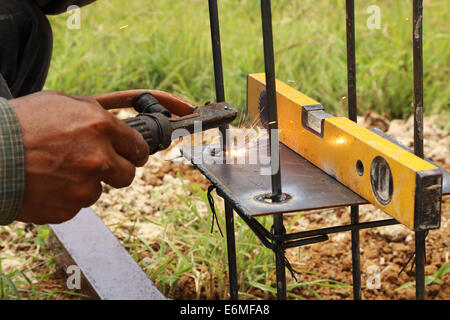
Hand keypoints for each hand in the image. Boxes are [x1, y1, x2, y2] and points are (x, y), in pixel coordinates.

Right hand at [9, 90, 148, 223]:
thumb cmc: (19, 123)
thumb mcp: (60, 102)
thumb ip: (95, 112)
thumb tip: (120, 118)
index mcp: (100, 127)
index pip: (139, 147)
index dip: (135, 152)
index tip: (132, 155)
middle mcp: (99, 158)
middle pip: (128, 175)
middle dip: (117, 171)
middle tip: (100, 167)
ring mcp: (84, 187)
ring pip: (98, 191)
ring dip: (85, 184)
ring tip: (56, 172)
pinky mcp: (68, 209)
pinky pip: (76, 205)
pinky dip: (65, 197)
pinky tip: (46, 185)